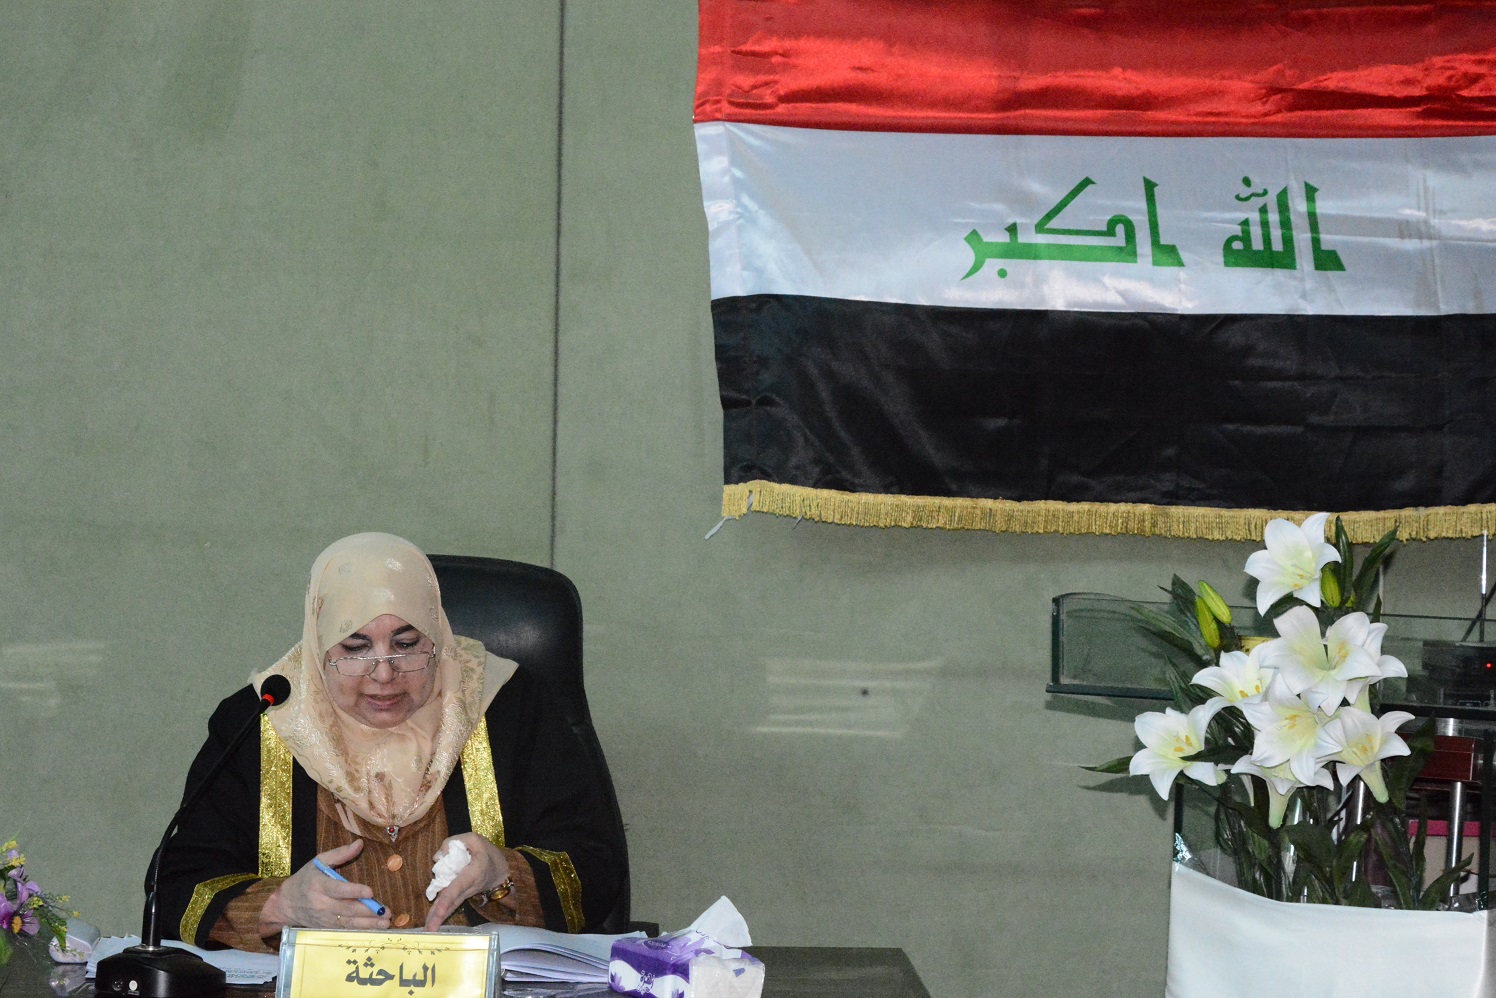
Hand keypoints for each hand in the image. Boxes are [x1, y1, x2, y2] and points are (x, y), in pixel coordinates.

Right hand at [260, 840, 390, 935]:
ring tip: (385, 923)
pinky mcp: (326, 927)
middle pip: (347, 909)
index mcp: (319, 885)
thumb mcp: (318, 862)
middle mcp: (321, 904)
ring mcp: (324, 918)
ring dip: (368, 924)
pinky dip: (359, 931)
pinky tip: (374, 930)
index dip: (354, 892)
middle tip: (386, 912)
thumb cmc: (306, 879)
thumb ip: (340, 854)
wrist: (287, 904)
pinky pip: (344, 930)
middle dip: (368, 912)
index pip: (338, 889)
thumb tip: (360, 843)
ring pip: (348, 922)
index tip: (370, 892)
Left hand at [424, 833, 511, 930]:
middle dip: (441, 916)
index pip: (458, 886)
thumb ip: (454, 842)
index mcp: (474, 873)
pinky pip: (450, 905)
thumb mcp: (475, 839)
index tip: (439, 911)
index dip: (448, 898)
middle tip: (430, 930)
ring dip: (438, 918)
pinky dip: (440, 914)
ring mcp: (465, 894)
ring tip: (428, 929)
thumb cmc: (488, 853)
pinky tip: (431, 922)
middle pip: (453, 902)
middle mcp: (469, 887)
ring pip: (450, 907)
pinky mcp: (461, 896)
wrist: (502, 871)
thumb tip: (437, 857)